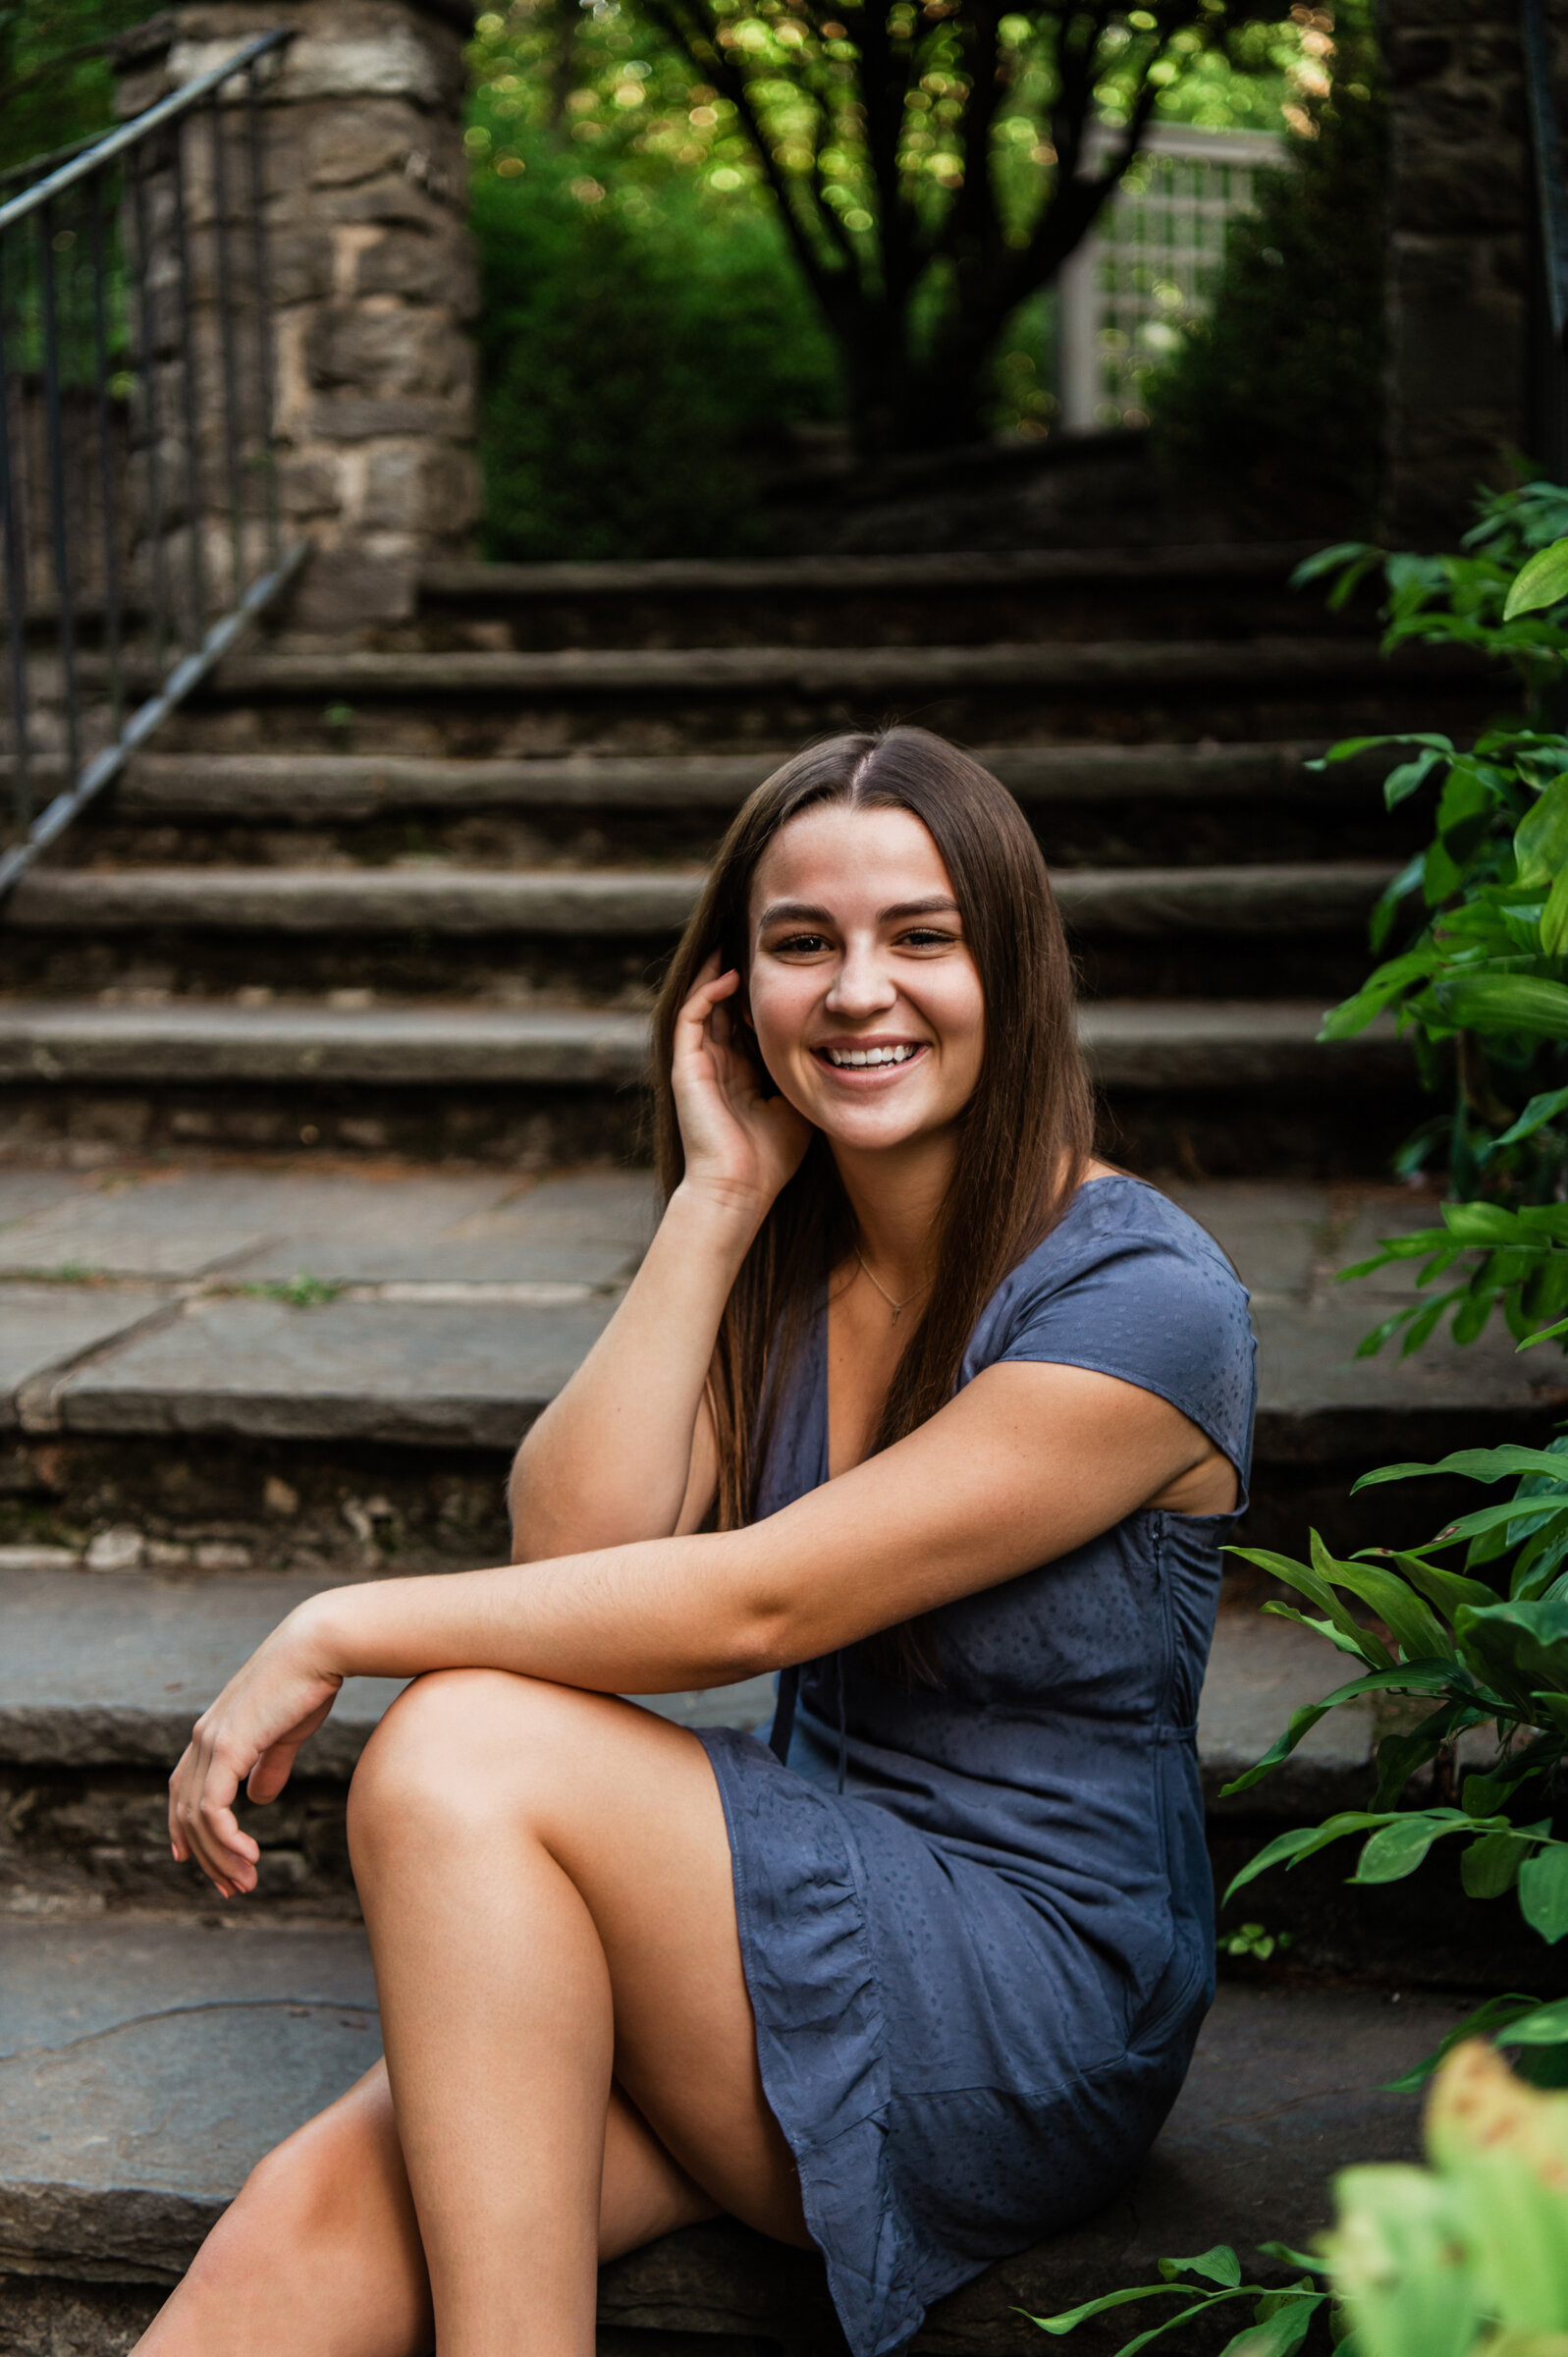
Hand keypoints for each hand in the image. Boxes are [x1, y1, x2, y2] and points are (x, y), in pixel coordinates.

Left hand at [168, 1602, 342, 1897]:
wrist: (319, 1647)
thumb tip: (258, 1798)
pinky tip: (248, 1857)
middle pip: (186, 1811)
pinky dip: (226, 1840)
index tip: (194, 1861)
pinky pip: (214, 1809)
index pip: (183, 1790)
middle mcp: (202, 1738)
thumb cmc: (309, 1684)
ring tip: (245, 1881)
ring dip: (219, 1857)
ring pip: (197, 1817)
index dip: (184, 1828)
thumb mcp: (286, 1733)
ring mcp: (211, 1742)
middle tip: (233, 1888)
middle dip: (206, 1856)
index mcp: (213, 1733)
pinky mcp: (227, 1748)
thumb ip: (268, 1765)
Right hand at [672, 952, 811, 1215]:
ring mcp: (698, 1065)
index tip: (787, 967)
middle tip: (759, 941)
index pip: (747, 1022)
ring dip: (718, 971)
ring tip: (736, 940)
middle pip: (724, 1006)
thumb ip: (809, 1077)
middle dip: (738, 973)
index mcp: (740, 1074)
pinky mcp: (686, 1068)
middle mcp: (716, 1065)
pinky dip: (707, 992)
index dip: (762, 994)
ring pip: (704, 1003)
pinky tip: (730, 974)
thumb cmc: (771, 1160)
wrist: (739, 1191)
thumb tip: (840, 1051)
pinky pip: (691, 1017)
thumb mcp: (800, 1105)